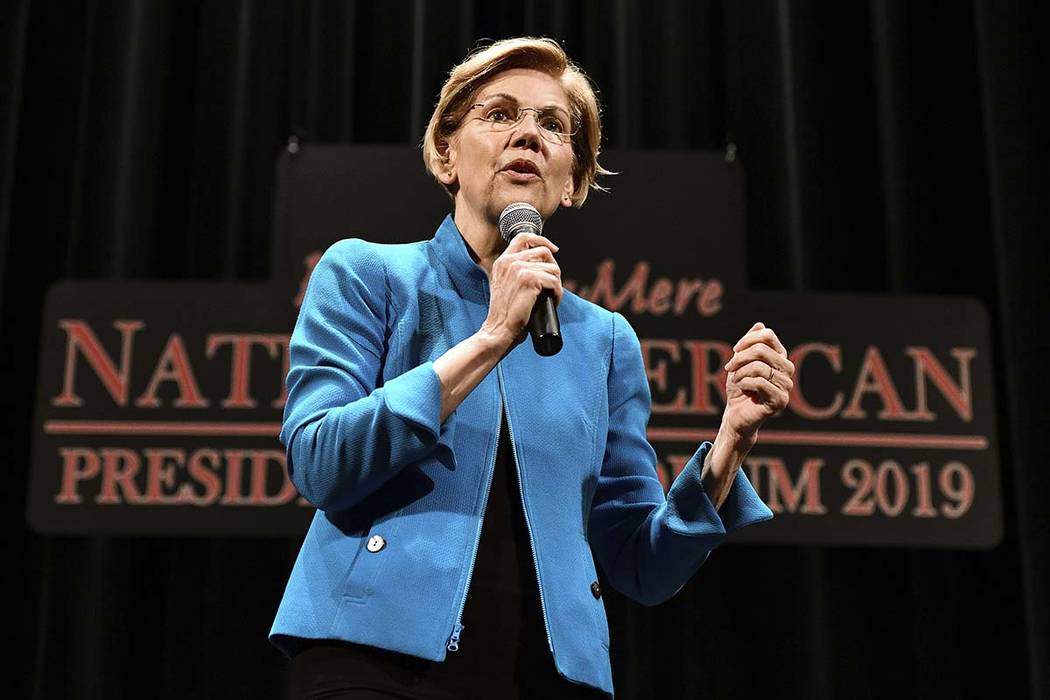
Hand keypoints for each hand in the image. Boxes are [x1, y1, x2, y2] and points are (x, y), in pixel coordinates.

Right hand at [480, 232, 562, 349]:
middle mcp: (509, 261)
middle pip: (544, 252)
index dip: (542, 240)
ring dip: (556, 284)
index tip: (553, 250)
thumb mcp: (506, 286)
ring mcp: (518, 268)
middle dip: (553, 269)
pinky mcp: (529, 279)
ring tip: (551, 297)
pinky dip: (558, 293)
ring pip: (552, 268)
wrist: (498, 330)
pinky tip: (552, 301)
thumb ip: (516, 272)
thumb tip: (542, 265)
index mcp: (502, 261)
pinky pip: (554, 281)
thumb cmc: (505, 314)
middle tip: (552, 286)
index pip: (524, 237)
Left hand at [721, 322, 793, 441]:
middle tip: (729, 368)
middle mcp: (787, 369)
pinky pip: (760, 383)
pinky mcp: (781, 400)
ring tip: (736, 380)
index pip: (768, 336)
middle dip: (740, 358)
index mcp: (779, 357)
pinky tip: (742, 389)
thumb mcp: (740, 362)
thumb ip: (750, 344)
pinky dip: (745, 383)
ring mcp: (786, 385)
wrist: (735, 413)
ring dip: (741, 373)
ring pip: (760, 367)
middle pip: (762, 350)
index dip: (748, 339)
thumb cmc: (739, 387)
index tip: (734, 350)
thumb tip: (760, 325)